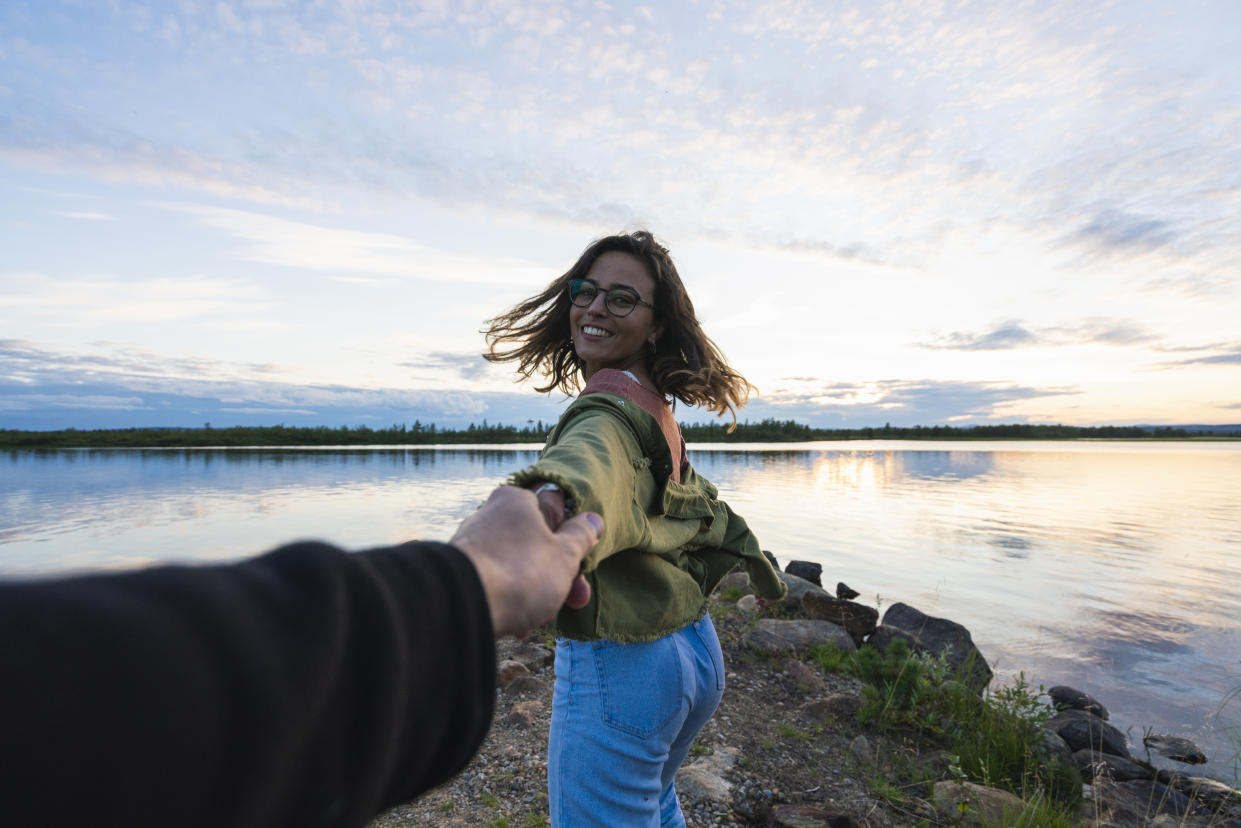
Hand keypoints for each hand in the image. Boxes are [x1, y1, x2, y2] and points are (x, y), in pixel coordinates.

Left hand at [451, 486, 601, 637]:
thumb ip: (581, 536)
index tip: (584, 560)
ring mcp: (472, 545)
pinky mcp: (459, 573)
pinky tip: (517, 625)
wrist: (459, 607)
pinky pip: (495, 584)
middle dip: (559, 574)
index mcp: (517, 501)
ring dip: (535, 592)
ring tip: (538, 619)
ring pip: (517, 566)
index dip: (574, 537)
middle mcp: (490, 516)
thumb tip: (593, 519)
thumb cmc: (521, 573)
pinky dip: (510, 601)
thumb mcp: (564, 554)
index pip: (556, 508)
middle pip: (536, 542)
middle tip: (576, 600)